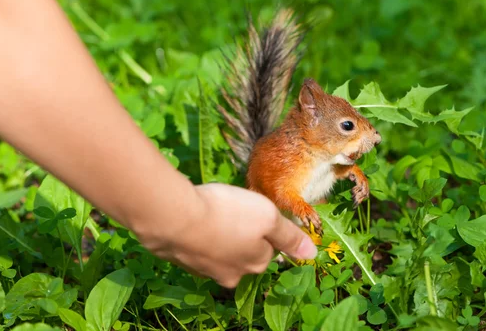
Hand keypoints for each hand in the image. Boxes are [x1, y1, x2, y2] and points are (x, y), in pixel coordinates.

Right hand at [135, 183, 317, 287]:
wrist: (173, 217)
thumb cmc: (228, 214)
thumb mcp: (268, 218)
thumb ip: (290, 236)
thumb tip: (312, 255)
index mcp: (255, 265)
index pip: (270, 250)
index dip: (265, 228)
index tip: (255, 210)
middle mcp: (231, 275)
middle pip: (244, 254)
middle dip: (241, 235)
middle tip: (233, 210)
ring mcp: (203, 270)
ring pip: (219, 252)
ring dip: (219, 235)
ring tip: (213, 212)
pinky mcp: (181, 260)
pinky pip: (197, 247)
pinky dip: (198, 236)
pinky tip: (194, 219)